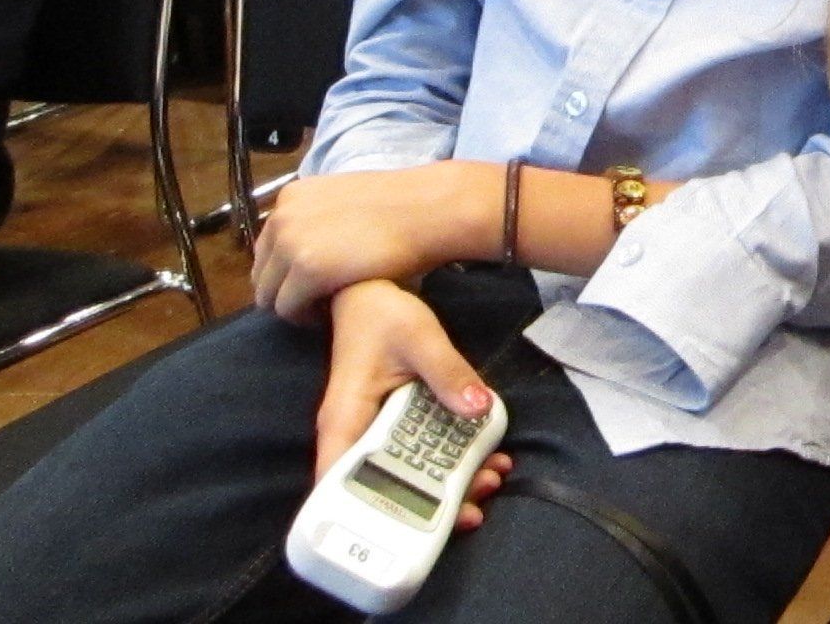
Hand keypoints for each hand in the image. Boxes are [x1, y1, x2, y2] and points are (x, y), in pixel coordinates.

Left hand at [254, 163, 495, 325]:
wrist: (429, 209)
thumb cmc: (399, 206)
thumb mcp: (343, 200)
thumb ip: (316, 219)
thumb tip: (308, 248)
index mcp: (290, 197)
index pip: (267, 248)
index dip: (288, 271)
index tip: (316, 282)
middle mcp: (282, 217)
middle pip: (262, 274)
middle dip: (287, 290)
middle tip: (321, 300)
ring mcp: (291, 244)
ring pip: (269, 296)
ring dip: (295, 306)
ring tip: (327, 307)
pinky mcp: (306, 271)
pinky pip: (288, 310)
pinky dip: (307, 317)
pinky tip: (333, 312)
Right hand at [316, 280, 510, 529]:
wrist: (371, 292)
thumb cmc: (382, 312)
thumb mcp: (420, 337)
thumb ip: (448, 373)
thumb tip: (478, 410)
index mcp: (346, 421)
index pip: (338, 486)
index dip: (366, 520)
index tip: (408, 536)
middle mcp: (354, 435)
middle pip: (384, 491)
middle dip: (431, 505)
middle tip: (477, 504)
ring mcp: (376, 432)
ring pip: (408, 476)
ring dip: (449, 485)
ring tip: (492, 480)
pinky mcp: (396, 425)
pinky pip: (422, 452)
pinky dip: (451, 459)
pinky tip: (487, 456)